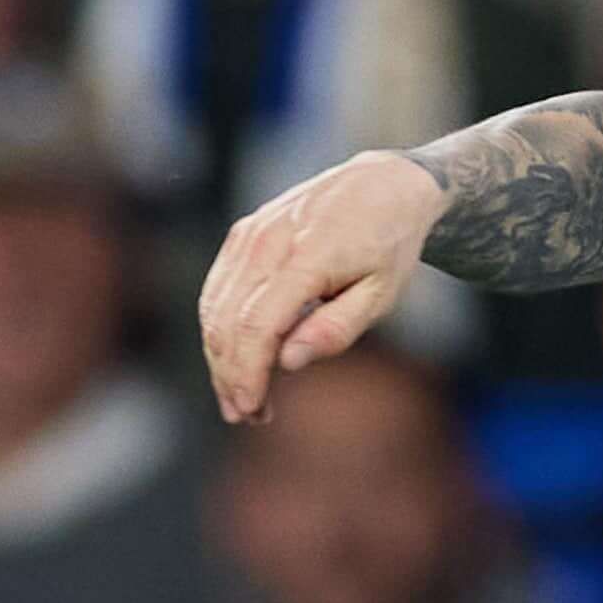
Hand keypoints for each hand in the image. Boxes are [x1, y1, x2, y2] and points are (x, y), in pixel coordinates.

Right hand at [197, 149, 441, 421]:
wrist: (383, 185)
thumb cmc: (388, 246)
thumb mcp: (382, 295)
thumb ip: (336, 329)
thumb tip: (287, 362)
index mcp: (307, 256)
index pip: (257, 325)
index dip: (247, 373)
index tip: (250, 409)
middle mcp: (268, 240)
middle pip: (228, 321)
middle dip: (230, 375)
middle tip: (247, 416)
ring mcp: (250, 234)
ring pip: (215, 308)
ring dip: (220, 358)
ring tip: (241, 398)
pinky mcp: (243, 234)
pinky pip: (217, 289)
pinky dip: (220, 330)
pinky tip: (236, 361)